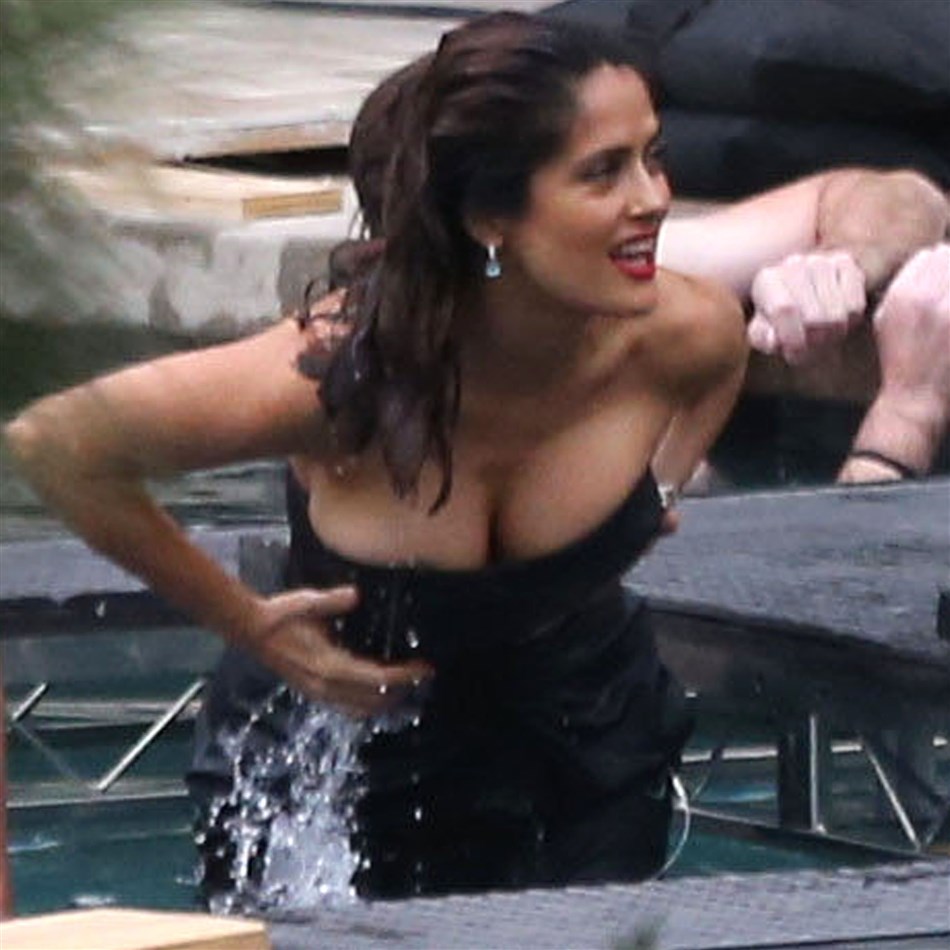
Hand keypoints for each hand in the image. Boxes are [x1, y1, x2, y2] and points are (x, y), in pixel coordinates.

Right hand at [245, 585, 433, 716]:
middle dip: (402, 691)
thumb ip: (333, 601)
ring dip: (386, 701)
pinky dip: (368, 704)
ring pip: (361, 710)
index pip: (377, 680)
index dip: (404, 677)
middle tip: (421, 675)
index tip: (424, 669)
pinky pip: (347, 708)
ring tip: (405, 684)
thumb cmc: (280, 614)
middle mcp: (326, 686)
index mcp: (328, 666)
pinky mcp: (314, 693)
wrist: (250, 630)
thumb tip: (355, 595)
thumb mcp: (307, 602)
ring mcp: (319, 693)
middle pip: (374, 701)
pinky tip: (377, 690)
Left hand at [748, 251, 865, 363]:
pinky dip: (849, 321)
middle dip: (814, 340)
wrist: (805, 300)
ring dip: (832, 334)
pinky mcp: (846, 264)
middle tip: (810, 343)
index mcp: (767, 280)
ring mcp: (822, 261)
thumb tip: (774, 340)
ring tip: (822, 333)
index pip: (785, 310)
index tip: (793, 350)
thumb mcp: (764, 335)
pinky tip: (837, 317)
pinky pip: (855, 306)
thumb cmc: (779, 322)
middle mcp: (793, 264)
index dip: (793, 337)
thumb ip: (763, 339)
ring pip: (837, 315)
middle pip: (815, 317)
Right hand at [873, 244, 949, 426]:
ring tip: (946, 307)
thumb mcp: (884, 320)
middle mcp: (925, 298)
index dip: (940, 262)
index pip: (930, 255)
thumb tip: (928, 260)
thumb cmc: (899, 359)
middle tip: (945, 293)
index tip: (942, 276)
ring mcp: (947, 311)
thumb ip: (901, 288)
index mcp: (900, 295)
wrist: (916, 395)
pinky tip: (949, 319)